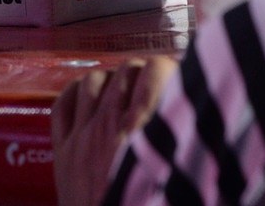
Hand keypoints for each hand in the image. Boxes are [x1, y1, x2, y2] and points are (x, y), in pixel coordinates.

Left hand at [52, 57, 177, 205]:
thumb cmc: (144, 205)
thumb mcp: (178, 181)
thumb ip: (186, 149)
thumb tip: (202, 126)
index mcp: (143, 135)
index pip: (157, 72)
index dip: (172, 71)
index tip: (182, 83)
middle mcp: (109, 128)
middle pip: (127, 71)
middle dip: (146, 74)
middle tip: (158, 89)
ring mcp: (81, 138)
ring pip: (93, 80)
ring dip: (112, 80)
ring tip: (126, 94)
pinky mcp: (62, 154)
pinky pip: (62, 104)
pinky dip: (76, 92)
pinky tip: (90, 97)